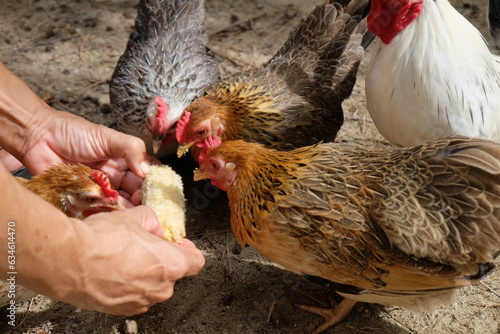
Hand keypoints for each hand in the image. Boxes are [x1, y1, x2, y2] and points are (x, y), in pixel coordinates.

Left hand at [19, 109, 160, 202]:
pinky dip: (106, 215)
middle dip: (143, 199)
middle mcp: (113, 177)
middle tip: (146, 205)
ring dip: (127, 210)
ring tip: (133, 214)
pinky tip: (114, 218)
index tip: (160, 190)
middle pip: (134, 193)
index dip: (154, 182)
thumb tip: (147, 171)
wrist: (37, 137)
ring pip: (118, 204)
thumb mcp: (108, 136)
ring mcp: (98, 190)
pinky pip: (97, 211)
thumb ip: (131, 149)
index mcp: (123, 161)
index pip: (145, 174)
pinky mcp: (82, 200)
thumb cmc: (72, 132)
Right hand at [55, 206, 204, 314]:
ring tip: (123, 256)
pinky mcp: (122, 310)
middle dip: (161, 259)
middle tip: (143, 245)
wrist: (69, 260)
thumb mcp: (136, 216)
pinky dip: (128, 285)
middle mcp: (162, 288)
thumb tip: (154, 228)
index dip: (188, 250)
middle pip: (172, 273)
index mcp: (172, 264)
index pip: (197, 262)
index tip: (179, 243)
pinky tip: (113, 270)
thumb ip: (153, 221)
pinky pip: (134, 295)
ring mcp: (142, 302)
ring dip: (144, 273)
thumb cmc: (103, 239)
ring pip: (152, 285)